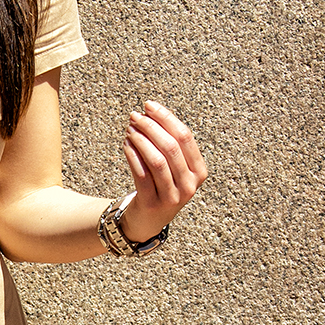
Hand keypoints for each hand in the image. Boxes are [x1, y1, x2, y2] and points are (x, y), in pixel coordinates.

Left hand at [118, 100, 206, 243]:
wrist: (149, 220)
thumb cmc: (161, 184)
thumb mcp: (174, 166)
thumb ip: (170, 142)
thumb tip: (151, 111)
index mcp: (199, 171)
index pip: (185, 137)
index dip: (166, 118)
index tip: (149, 105)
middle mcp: (189, 185)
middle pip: (170, 147)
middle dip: (150, 126)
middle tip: (135, 116)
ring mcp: (172, 197)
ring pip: (156, 160)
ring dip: (140, 139)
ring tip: (129, 128)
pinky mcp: (152, 204)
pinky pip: (141, 174)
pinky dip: (132, 155)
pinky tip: (126, 143)